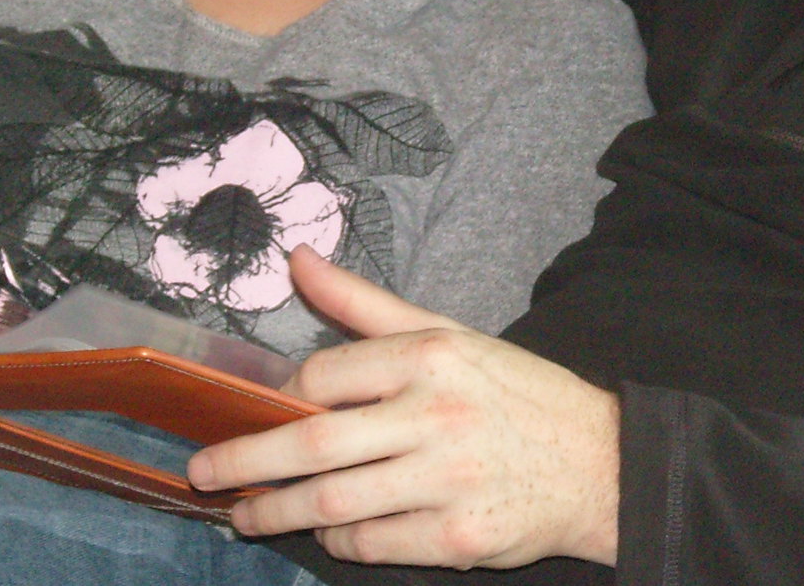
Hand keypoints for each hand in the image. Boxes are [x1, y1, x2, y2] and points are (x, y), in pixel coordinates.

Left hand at [188, 247, 620, 569]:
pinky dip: (340, 541)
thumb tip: (296, 258)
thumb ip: (363, 301)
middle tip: (203, 472)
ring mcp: (447, 481)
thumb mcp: (445, 332)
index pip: (322, 378)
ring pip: (333, 502)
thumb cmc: (513, 393)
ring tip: (246, 515)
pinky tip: (325, 532)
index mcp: (428, 357)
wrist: (600, 463)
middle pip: (311, 446)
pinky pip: (374, 544)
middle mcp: (434, 416)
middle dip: (245, 463)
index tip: (264, 411)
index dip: (283, 399)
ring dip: (278, 513)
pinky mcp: (459, 538)